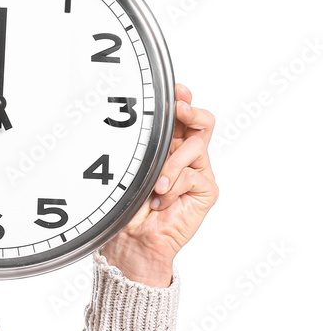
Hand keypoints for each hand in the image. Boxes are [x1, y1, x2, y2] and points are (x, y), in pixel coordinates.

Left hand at [99, 83, 218, 286]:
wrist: (131, 241)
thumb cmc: (125, 207)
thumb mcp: (129, 170)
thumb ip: (142, 148)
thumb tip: (145, 123)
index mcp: (165, 147)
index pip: (180, 116)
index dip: (182, 99)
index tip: (176, 89)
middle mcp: (184, 157)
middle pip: (202, 122)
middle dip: (190, 111)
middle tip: (179, 108)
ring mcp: (197, 173)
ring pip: (197, 146)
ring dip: (171, 162)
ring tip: (155, 185)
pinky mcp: (205, 191)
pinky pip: (194, 175)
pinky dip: (174, 186)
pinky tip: (160, 200)